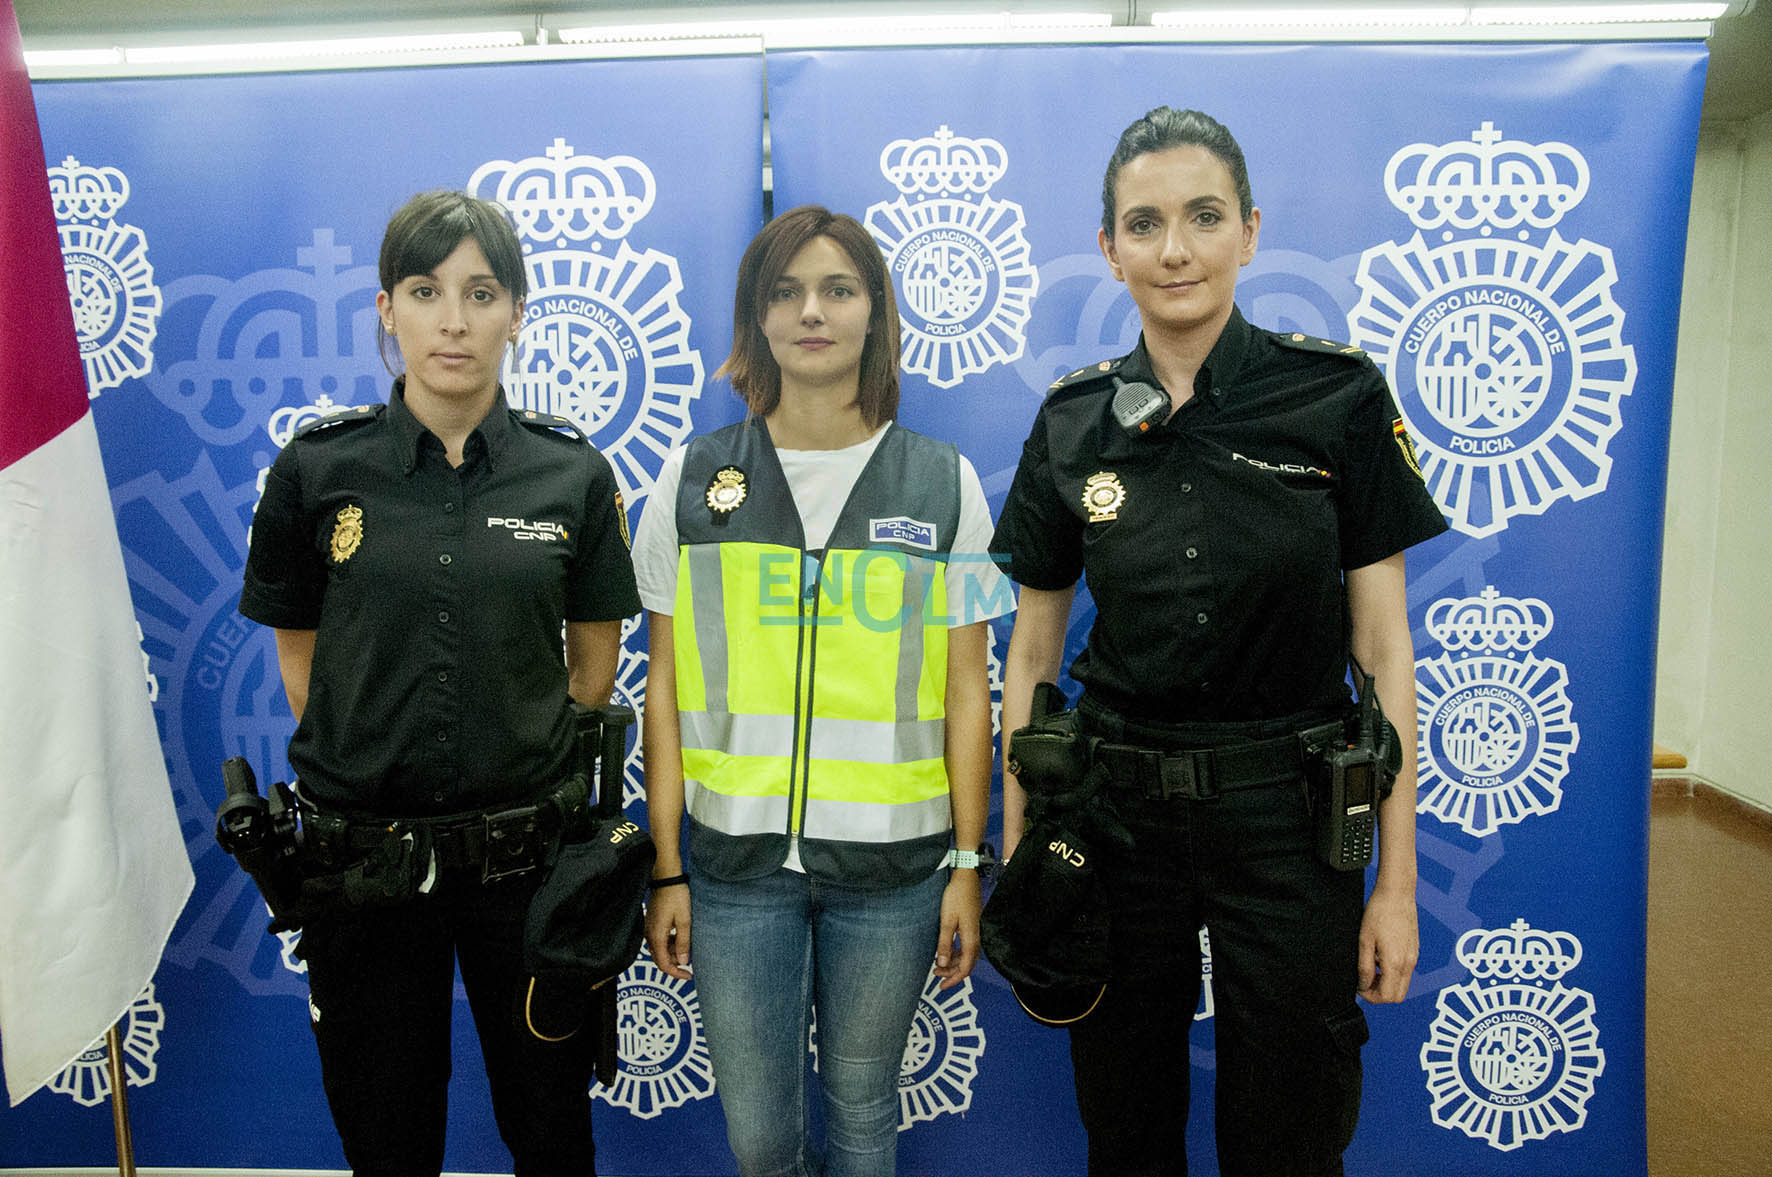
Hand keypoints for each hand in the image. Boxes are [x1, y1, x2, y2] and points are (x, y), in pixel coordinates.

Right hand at [645, 883, 691, 979]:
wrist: (665, 878)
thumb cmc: (676, 896)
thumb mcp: (684, 920)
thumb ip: (683, 942)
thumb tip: (684, 961)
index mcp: (657, 937)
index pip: (664, 965)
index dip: (676, 973)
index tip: (689, 975)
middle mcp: (649, 935)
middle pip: (660, 959)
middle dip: (676, 963)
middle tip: (691, 959)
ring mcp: (649, 929)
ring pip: (660, 950)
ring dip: (674, 952)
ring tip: (688, 944)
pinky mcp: (652, 923)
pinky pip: (659, 940)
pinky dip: (670, 943)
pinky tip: (680, 935)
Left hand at [934, 870, 981, 988]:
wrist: (966, 878)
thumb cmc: (956, 897)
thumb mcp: (946, 921)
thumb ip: (944, 943)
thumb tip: (941, 964)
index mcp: (971, 939)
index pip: (965, 968)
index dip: (954, 979)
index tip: (942, 986)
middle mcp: (976, 938)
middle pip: (967, 964)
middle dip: (952, 973)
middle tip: (936, 977)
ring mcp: (975, 932)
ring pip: (966, 956)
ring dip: (953, 963)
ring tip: (937, 966)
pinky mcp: (972, 927)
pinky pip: (966, 947)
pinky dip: (955, 953)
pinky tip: (945, 952)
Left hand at [1358, 882, 1417, 1002]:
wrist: (1397, 893)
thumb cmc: (1378, 913)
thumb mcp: (1364, 941)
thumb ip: (1364, 966)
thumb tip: (1363, 985)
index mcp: (1396, 962)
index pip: (1388, 996)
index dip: (1371, 997)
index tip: (1359, 987)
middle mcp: (1409, 962)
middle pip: (1398, 996)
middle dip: (1380, 994)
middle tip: (1364, 981)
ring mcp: (1414, 956)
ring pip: (1403, 984)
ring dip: (1386, 984)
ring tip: (1371, 968)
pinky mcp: (1414, 950)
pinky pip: (1406, 972)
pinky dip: (1393, 973)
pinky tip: (1380, 958)